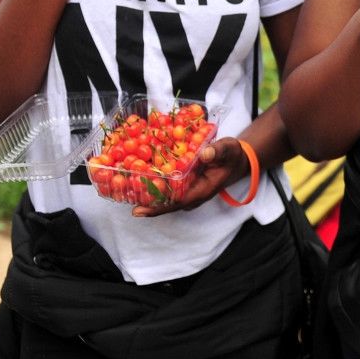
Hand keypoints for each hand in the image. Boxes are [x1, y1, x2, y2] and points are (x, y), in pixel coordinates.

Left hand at [130, 137, 253, 216]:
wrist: (237, 161)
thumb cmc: (232, 156)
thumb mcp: (229, 149)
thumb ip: (218, 151)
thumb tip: (205, 153)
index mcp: (202, 190)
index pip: (177, 203)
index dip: (157, 207)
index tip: (139, 209)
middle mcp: (193, 195)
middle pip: (166, 204)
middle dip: (145, 202)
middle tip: (122, 196)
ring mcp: (188, 191)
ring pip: (165, 198)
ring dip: (147, 194)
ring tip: (124, 189)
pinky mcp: (185, 185)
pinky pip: (168, 190)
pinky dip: (154, 185)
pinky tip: (138, 178)